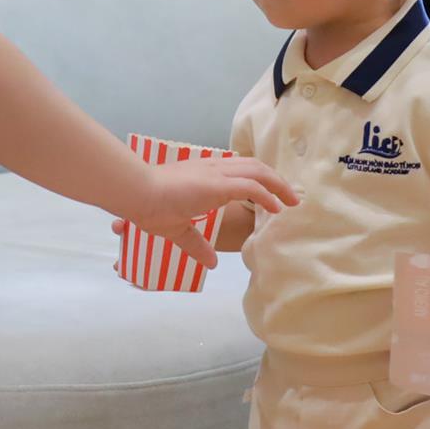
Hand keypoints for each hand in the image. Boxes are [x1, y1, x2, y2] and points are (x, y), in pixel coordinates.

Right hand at [124, 156, 297, 268]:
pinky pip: (252, 186)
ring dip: (278, 185)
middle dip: (275, 179)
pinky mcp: (218, 184)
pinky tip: (277, 207)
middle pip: (254, 166)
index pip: (238, 169)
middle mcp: (213, 167)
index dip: (257, 179)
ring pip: (258, 171)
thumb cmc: (150, 207)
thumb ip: (197, 244)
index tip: (270, 192)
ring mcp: (216, 174)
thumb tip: (210, 263)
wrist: (137, 192)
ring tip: (291, 201)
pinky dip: (268, 194)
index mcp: (203, 173)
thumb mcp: (178, 229)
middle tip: (290, 196)